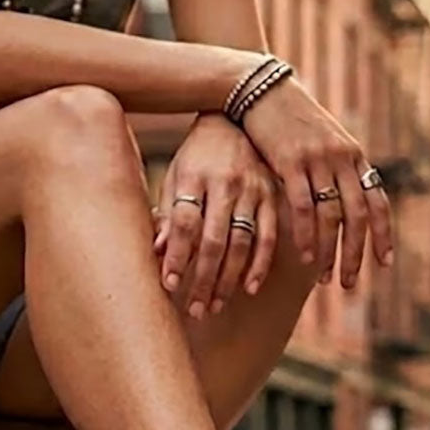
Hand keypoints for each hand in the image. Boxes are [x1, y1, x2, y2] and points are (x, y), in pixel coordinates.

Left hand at [154, 114, 278, 316]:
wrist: (236, 119)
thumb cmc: (195, 157)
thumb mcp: (176, 177)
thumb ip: (168, 213)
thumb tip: (157, 252)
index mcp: (193, 176)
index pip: (184, 222)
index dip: (177, 256)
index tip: (168, 285)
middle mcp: (225, 184)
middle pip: (213, 240)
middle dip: (202, 279)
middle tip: (193, 310)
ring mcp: (252, 190)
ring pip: (241, 243)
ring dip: (228, 280)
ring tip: (213, 306)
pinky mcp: (273, 196)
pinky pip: (270, 236)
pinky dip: (261, 265)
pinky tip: (249, 288)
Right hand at [241, 77, 392, 288]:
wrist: (260, 89)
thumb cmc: (286, 119)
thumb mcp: (320, 141)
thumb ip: (332, 168)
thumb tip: (339, 198)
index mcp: (353, 155)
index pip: (377, 201)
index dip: (383, 234)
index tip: (384, 264)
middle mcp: (342, 158)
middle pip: (358, 215)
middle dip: (357, 253)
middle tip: (351, 283)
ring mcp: (318, 160)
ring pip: (334, 216)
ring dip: (332, 252)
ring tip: (327, 278)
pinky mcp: (291, 162)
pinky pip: (304, 206)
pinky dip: (307, 236)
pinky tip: (306, 258)